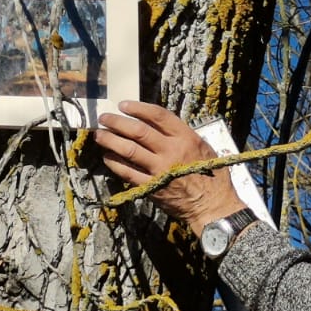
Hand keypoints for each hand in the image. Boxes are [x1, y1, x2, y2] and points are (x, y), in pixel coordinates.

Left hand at [95, 102, 243, 233]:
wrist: (211, 205)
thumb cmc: (210, 174)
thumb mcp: (203, 146)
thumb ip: (180, 134)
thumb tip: (155, 123)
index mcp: (186, 138)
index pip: (158, 116)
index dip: (138, 108)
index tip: (124, 105)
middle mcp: (171, 151)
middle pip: (138, 131)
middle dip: (117, 122)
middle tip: (105, 118)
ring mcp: (159, 170)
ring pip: (128, 150)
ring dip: (111, 140)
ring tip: (99, 135)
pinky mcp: (150, 187)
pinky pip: (127, 172)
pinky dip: (114, 163)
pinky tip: (107, 156)